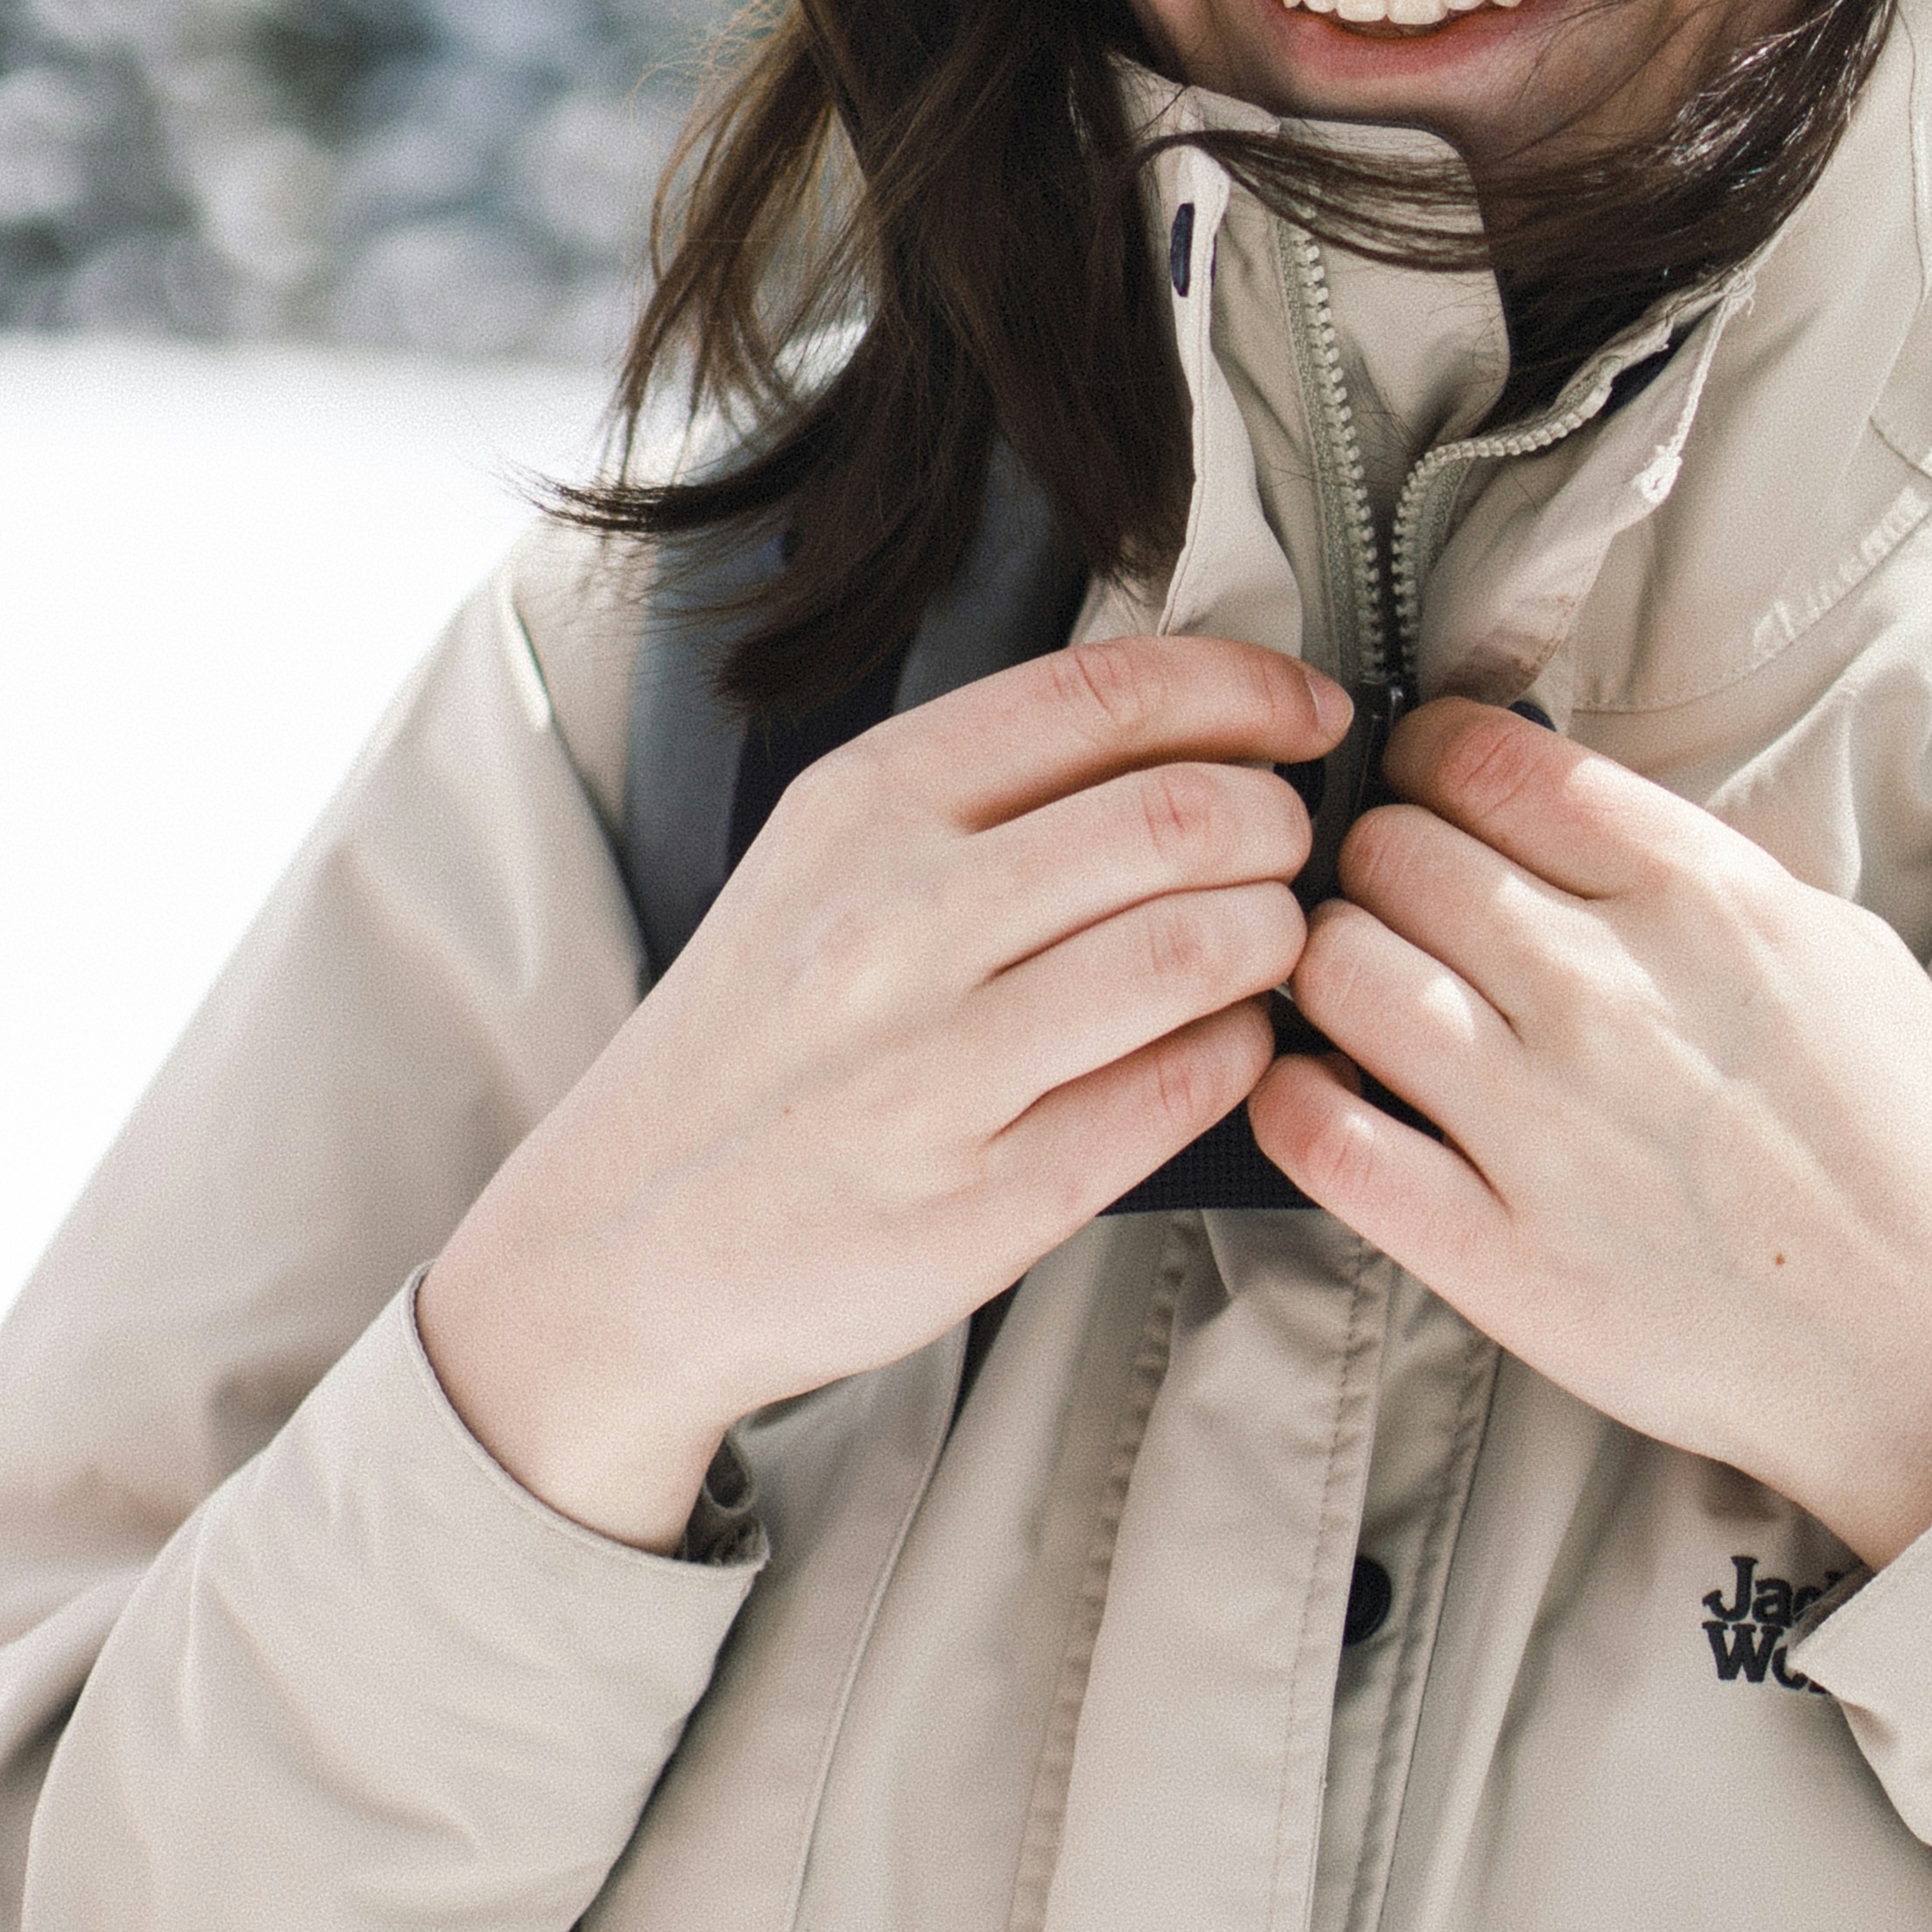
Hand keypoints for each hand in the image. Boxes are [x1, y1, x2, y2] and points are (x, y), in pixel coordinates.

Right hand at [421, 632, 1345, 1548]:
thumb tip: (1202, 727)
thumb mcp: (825, 862)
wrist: (621, 1242)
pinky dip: (1243, 1051)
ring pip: (1201, 948)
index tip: (1311, 714)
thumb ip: (986, 790)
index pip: (1105, 694)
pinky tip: (1231, 1041)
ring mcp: (936, 1071)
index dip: (1248, 689)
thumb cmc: (761, 1037)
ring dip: (1278, 933)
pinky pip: (1181, 1090)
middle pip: (1182, 815)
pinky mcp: (982, 1203)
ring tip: (1271, 942)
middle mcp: (894, 924)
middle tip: (1292, 846)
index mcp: (862, 808)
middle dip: (1278, 821)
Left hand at [1256, 702, 1931, 1565]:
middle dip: (1375, 856)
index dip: (1428, 758)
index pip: (1489, 761)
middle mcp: (1604, 990)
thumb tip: (1579, 830)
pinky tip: (1319, 1091)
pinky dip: (1290, 1097)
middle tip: (1393, 898)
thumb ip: (1703, 877)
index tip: (1424, 786)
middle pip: (1394, 850)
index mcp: (1698, 897)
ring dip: (1327, 964)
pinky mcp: (1498, 1254)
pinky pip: (1322, 1138)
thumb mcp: (1842, 951)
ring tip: (1359, 994)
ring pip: (1336, 968)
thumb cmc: (1916, 1156)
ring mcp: (1542, 1124)